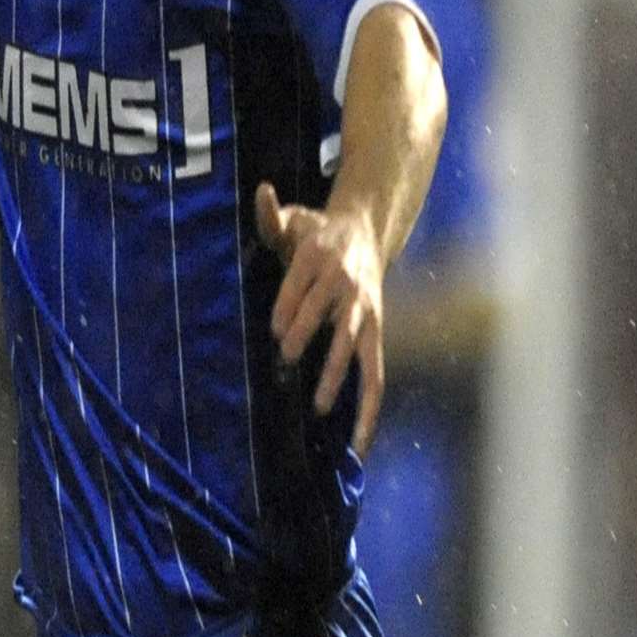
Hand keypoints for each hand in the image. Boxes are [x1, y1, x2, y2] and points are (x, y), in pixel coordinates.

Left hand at [255, 180, 384, 458]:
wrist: (364, 231)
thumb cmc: (316, 233)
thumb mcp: (293, 220)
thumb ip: (270, 214)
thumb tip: (261, 191)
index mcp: (319, 258)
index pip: (301, 286)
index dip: (288, 307)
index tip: (276, 330)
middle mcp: (344, 285)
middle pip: (326, 314)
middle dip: (307, 336)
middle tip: (285, 360)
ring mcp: (362, 312)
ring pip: (351, 347)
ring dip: (337, 375)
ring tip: (321, 407)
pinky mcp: (374, 332)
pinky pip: (374, 374)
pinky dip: (370, 410)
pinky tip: (360, 444)